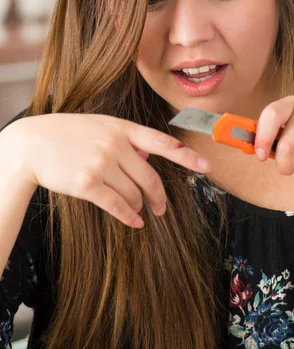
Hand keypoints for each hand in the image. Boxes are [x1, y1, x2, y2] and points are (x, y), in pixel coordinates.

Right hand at [0, 113, 209, 227]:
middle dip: (159, 197)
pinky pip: (117, 206)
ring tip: (139, 211)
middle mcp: (115, 145)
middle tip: (162, 209)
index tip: (205, 166)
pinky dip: (129, 216)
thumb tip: (148, 156)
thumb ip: (126, 138)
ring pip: (134, 194)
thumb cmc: (68, 134)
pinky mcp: (87, 184)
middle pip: (150, 178)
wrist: (32, 143)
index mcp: (122, 127)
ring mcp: (101, 164)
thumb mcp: (100, 126)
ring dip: (140, 207)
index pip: (162, 142)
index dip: (186, 156)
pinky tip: (134, 222)